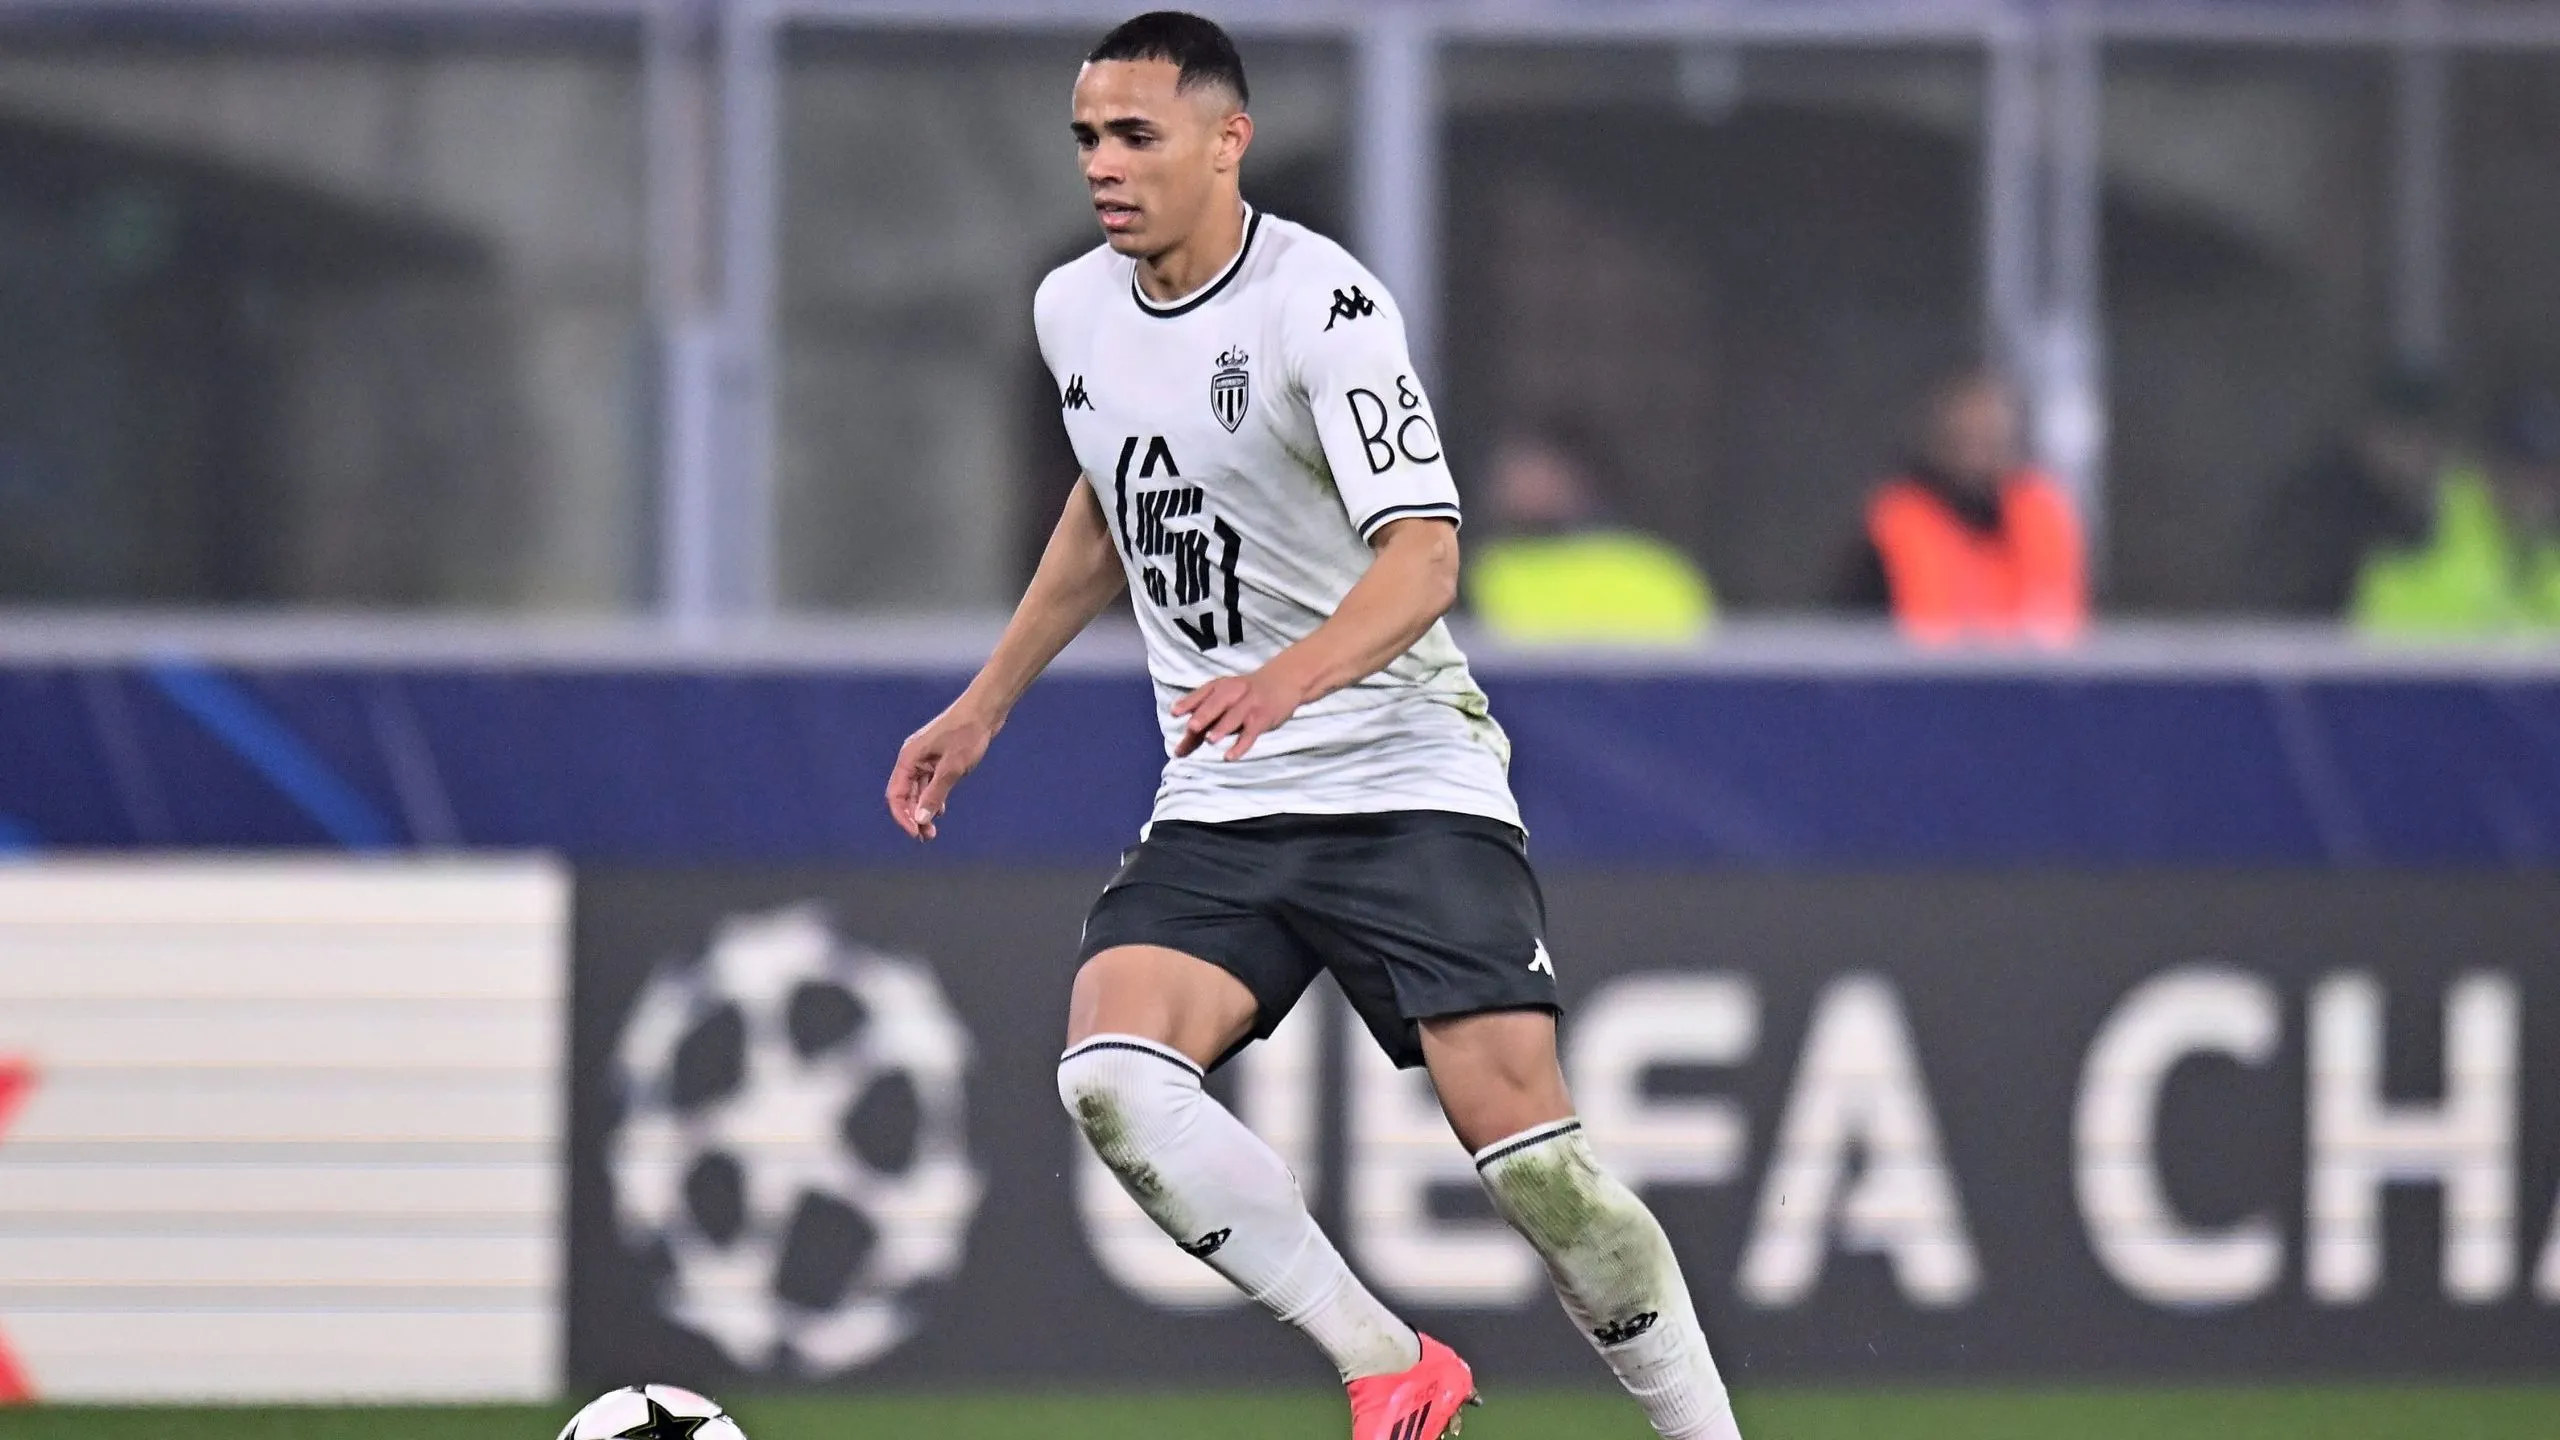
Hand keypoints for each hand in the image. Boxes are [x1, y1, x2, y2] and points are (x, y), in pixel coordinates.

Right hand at [885, 701, 1000, 840]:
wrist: (985, 710)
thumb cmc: (967, 734)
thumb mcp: (952, 768)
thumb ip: (935, 794)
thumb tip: (920, 819)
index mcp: (909, 758)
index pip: (896, 794)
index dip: (902, 816)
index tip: (916, 833)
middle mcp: (913, 758)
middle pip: (905, 794)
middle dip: (913, 817)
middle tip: (927, 837)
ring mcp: (925, 758)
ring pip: (918, 791)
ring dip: (923, 810)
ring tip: (932, 830)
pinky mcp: (938, 759)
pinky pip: (929, 783)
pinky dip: (933, 798)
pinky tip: (941, 811)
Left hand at [1171, 664, 1309, 760]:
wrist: (1282, 681)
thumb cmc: (1245, 695)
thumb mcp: (1224, 700)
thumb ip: (1203, 723)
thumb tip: (1178, 750)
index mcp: (1220, 686)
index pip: (1203, 694)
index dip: (1188, 703)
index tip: (1174, 712)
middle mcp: (1234, 692)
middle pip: (1218, 703)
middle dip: (1204, 715)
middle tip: (1191, 727)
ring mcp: (1250, 705)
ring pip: (1235, 716)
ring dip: (1222, 727)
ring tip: (1210, 740)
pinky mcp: (1263, 718)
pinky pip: (1251, 733)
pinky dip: (1241, 745)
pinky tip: (1229, 756)